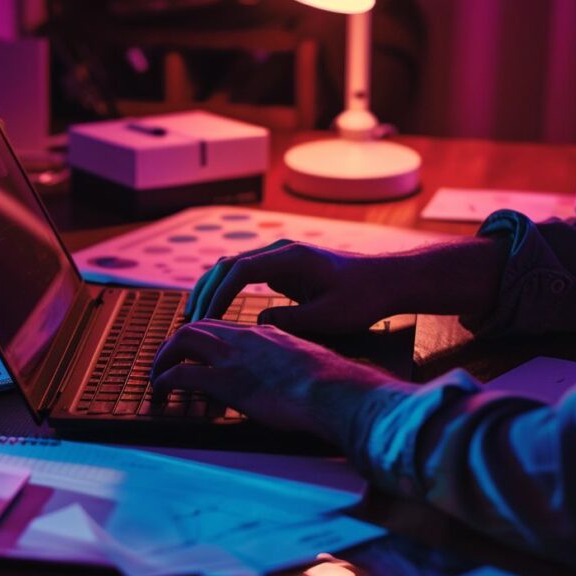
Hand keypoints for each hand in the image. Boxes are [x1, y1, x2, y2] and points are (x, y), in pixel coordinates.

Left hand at [150, 320, 400, 443]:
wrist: (334, 391)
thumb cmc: (331, 385)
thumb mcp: (308, 365)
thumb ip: (292, 364)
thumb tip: (292, 376)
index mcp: (265, 333)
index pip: (224, 327)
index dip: (205, 337)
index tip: (196, 351)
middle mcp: (245, 338)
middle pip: (198, 327)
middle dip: (176, 342)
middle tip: (166, 360)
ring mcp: (233, 357)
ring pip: (183, 341)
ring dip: (164, 357)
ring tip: (157, 374)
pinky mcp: (225, 380)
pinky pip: (182, 374)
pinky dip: (165, 379)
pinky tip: (160, 389)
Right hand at [186, 240, 404, 333]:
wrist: (384, 283)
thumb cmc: (361, 298)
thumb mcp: (326, 317)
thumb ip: (288, 320)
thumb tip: (256, 322)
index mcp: (290, 257)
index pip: (240, 269)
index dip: (218, 294)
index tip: (206, 319)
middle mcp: (280, 252)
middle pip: (228, 264)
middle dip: (206, 291)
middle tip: (190, 321)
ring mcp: (279, 259)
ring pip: (232, 268)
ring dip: (212, 289)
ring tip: (196, 318)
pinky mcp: (282, 270)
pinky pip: (244, 276)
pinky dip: (226, 291)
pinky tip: (217, 313)